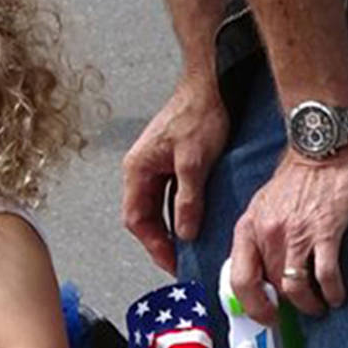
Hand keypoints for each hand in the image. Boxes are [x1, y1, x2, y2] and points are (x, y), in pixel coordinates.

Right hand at [122, 72, 229, 273]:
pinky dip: (178, 211)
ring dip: (169, 227)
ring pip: (156, 206)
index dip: (153, 244)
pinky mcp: (170, 160)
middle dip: (160, 240)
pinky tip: (194, 221)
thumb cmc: (199, 115)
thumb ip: (187, 201)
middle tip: (181, 261)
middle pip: (143, 215)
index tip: (172, 262)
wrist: (211, 84)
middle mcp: (140, 169)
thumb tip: (183, 234)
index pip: (136, 218)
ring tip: (189, 247)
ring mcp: (154, 164)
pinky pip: (168, 194)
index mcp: (137, 169)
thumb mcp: (194, 163)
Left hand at [228, 141, 347, 319]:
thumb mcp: (264, 205)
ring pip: (296, 288)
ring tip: (320, 305)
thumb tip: (263, 269)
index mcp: (249, 228)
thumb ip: (261, 236)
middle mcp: (268, 234)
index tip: (266, 316)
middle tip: (300, 311)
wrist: (322, 146)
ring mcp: (296, 234)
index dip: (252, 306)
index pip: (240, 279)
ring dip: (310, 304)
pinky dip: (332, 292)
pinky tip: (337, 295)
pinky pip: (326, 275)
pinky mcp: (326, 231)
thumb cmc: (297, 176)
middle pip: (272, 288)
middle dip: (286, 308)